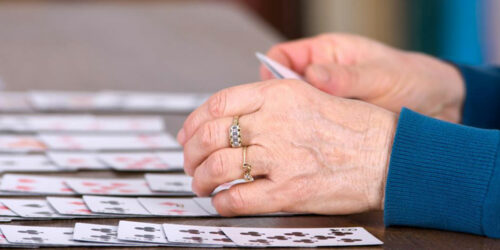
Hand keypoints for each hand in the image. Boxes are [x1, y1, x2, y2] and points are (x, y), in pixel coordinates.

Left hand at [177, 80, 396, 215]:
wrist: (389, 155)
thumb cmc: (354, 127)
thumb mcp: (311, 96)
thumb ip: (271, 102)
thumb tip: (232, 119)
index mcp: (279, 95)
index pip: (219, 103)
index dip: (194, 121)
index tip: (188, 134)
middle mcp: (275, 122)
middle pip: (211, 135)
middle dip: (192, 152)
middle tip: (191, 163)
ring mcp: (280, 157)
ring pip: (218, 166)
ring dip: (201, 178)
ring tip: (201, 184)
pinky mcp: (288, 191)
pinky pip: (238, 198)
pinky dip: (222, 201)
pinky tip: (223, 200)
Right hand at [261, 33, 464, 122]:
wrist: (440, 109)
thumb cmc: (412, 79)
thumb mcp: (380, 75)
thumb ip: (347, 77)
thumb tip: (314, 76)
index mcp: (326, 54)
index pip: (283, 57)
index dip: (271, 71)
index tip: (273, 91)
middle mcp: (321, 80)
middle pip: (282, 89)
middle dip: (278, 105)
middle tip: (281, 122)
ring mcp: (325, 106)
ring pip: (294, 114)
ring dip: (294, 126)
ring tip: (299, 139)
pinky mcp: (333, 129)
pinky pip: (312, 133)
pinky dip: (310, 141)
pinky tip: (315, 150)